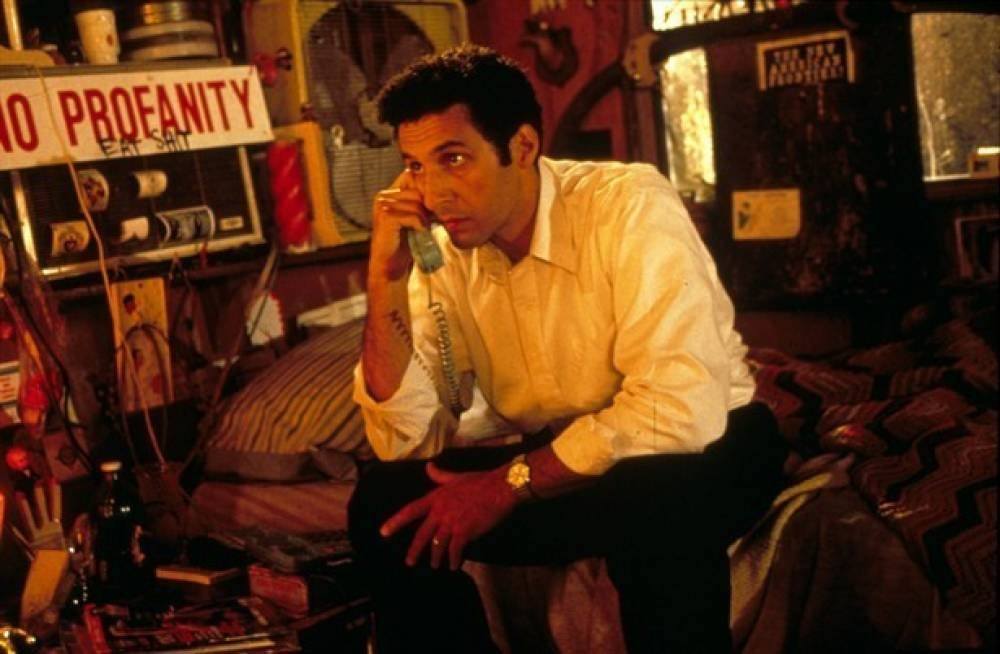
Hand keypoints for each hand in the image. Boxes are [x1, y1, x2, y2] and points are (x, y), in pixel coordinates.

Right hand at [369, 170, 430, 281]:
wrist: (390, 266)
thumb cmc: (405, 242)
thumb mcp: (416, 217)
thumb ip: (422, 203)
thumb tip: (444, 190)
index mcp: (389, 193)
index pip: (412, 177)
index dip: (426, 190)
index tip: (432, 209)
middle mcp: (383, 196)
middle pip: (417, 191)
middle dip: (428, 207)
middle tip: (431, 222)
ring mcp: (383, 205)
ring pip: (417, 205)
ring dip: (425, 219)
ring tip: (423, 230)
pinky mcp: (386, 217)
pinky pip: (413, 216)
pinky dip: (420, 226)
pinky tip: (418, 233)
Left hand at [380, 462, 517, 570]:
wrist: (499, 488)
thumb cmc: (480, 481)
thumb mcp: (456, 477)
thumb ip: (440, 475)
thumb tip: (428, 466)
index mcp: (436, 497)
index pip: (411, 510)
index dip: (396, 522)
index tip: (383, 532)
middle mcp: (440, 511)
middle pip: (422, 534)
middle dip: (415, 550)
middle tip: (409, 562)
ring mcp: (452, 522)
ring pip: (437, 544)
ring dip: (436, 557)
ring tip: (436, 566)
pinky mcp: (465, 531)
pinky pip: (455, 549)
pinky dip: (453, 559)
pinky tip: (454, 565)